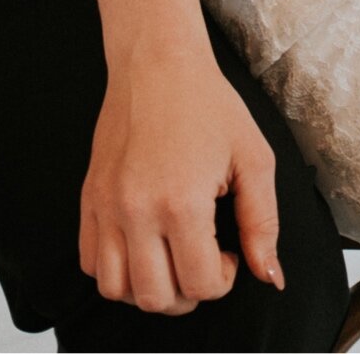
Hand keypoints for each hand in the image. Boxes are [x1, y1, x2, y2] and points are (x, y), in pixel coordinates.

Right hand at [80, 46, 283, 315]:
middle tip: (203, 260)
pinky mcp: (89, 197)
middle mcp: (136, 209)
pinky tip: (142, 246)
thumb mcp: (253, 157)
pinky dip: (115, 269)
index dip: (225, 278)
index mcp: (181, 201)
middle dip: (189, 292)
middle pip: (157, 298)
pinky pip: (90, 262)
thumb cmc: (206, 103)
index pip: (201, 284)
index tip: (230, 251)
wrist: (156, 62)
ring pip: (116, 289)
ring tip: (170, 259)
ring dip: (148, 288)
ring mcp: (107, 205)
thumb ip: (263, 223)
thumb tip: (270, 277)